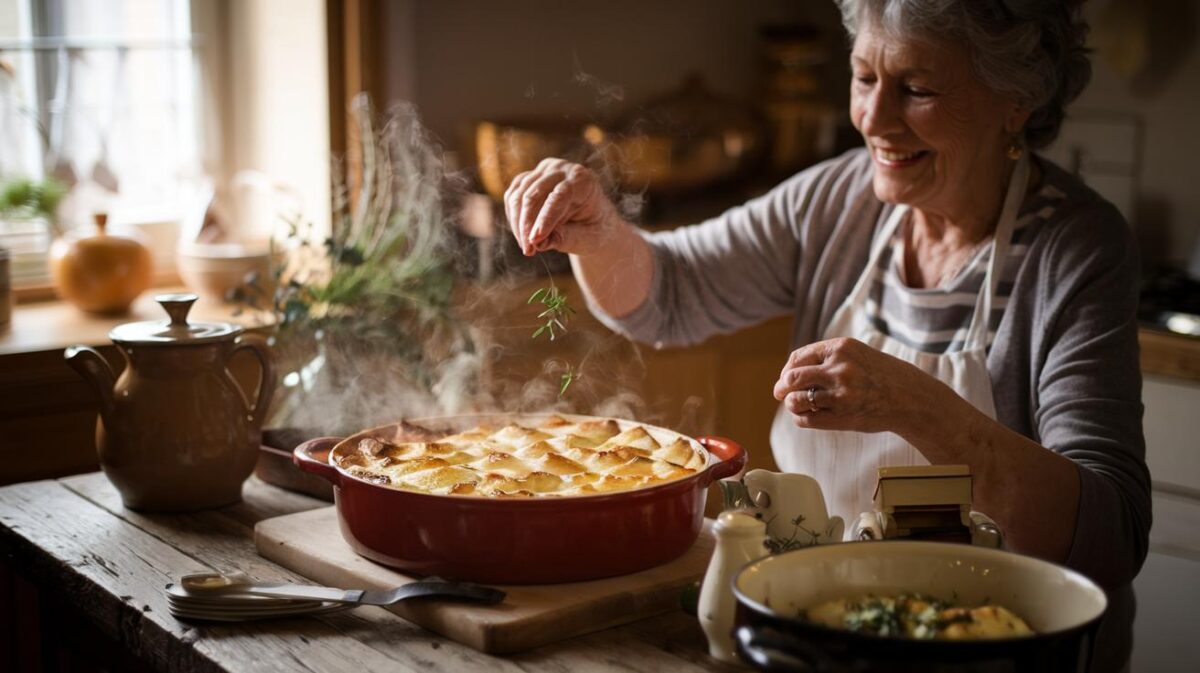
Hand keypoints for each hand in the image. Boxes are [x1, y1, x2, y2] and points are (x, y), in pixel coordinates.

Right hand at [503, 158, 619, 256]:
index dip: (545, 218)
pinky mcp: (528, 178)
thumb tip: (539, 243)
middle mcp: (561, 170)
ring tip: (527, 248)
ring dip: (518, 224)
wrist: (593, 221)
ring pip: (518, 195)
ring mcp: (542, 172)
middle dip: (527, 225)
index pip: (559, 195)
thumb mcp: (587, 238)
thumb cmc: (593, 230)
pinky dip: (513, 217)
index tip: (535, 240)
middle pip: (534, 194)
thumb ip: (565, 238)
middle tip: (528, 250)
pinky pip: (512, 196)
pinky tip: (521, 236)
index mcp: (582, 180)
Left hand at [772, 337, 941, 436]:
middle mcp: (839, 368)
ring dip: (791, 404)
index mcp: (840, 348)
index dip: (787, 369)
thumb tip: (787, 374)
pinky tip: (807, 416)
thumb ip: (826, 359)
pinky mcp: (842, 416)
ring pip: (796, 400)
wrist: (909, 397)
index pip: (798, 358)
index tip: (787, 378)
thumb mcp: (856, 355)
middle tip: (780, 393)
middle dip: (782, 387)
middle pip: (792, 377)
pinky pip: (807, 419)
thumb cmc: (879, 376)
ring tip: (797, 405)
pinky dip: (801, 418)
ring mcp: (840, 393)